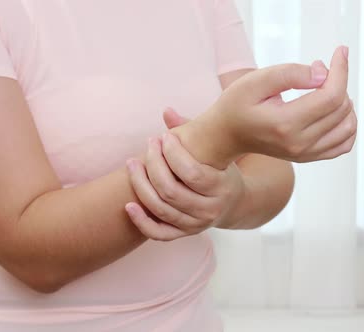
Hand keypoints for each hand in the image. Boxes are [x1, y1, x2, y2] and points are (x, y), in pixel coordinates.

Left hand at [125, 110, 245, 240]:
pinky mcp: (185, 234)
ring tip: (132, 164)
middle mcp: (211, 210)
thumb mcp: (217, 152)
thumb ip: (193, 131)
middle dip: (153, 166)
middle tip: (147, 147)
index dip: (172, 154)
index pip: (192, 173)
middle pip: (171, 191)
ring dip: (141, 186)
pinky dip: (141, 221)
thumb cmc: (221, 171)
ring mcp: (198, 225)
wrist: (235, 204)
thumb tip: (166, 111)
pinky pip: (159, 234)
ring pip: (161, 209)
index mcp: (222, 187)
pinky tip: (129, 204)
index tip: (162, 137)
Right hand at [172, 46, 355, 167]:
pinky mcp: (310, 157)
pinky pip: (344, 144)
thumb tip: (323, 74)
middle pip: (341, 109)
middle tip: (319, 69)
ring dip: (345, 102)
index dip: (341, 70)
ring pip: (348, 127)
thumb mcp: (256, 81)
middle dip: (338, 81)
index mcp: (285, 123)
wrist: (227, 134)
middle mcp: (299, 143)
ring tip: (325, 89)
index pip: (331, 96)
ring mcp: (306, 154)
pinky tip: (334, 110)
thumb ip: (290, 74)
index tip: (340, 51)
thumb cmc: (237, 103)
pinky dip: (347, 124)